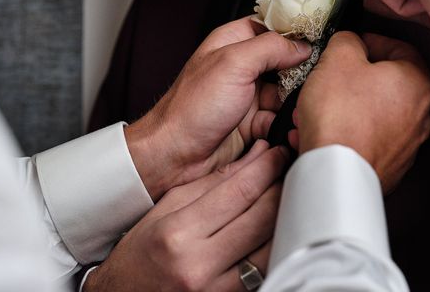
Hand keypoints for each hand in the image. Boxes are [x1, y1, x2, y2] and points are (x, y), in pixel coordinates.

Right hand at [83, 141, 285, 291]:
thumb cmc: (140, 250)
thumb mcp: (167, 207)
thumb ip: (212, 183)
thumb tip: (253, 157)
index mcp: (178, 232)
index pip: (238, 191)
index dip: (265, 167)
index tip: (277, 152)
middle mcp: (199, 263)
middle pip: (261, 217)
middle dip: (280, 184)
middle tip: (288, 166)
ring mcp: (217, 289)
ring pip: (272, 244)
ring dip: (284, 214)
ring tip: (286, 192)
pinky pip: (265, 268)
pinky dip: (275, 243)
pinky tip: (277, 225)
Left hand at [126, 16, 311, 199]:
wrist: (174, 154)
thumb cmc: (191, 108)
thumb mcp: (233, 64)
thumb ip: (270, 47)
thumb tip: (302, 44)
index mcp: (233, 42)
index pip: (273, 25)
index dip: (296, 31)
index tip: (322, 37)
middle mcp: (241, 66)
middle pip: (286, 60)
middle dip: (301, 71)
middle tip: (317, 78)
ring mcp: (248, 95)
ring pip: (287, 92)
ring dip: (295, 101)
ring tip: (303, 107)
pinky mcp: (252, 122)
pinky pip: (280, 119)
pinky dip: (286, 124)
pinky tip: (287, 128)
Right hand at [291, 32, 429, 193]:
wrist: (336, 172)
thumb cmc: (340, 114)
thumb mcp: (337, 58)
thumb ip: (347, 40)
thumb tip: (349, 42)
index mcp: (417, 82)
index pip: (398, 47)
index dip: (368, 40)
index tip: (347, 44)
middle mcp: (420, 114)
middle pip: (381, 83)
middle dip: (347, 79)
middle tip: (324, 78)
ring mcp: (405, 144)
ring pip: (368, 112)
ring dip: (339, 107)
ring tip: (310, 110)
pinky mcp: (387, 165)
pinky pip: (362, 138)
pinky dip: (341, 131)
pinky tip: (314, 132)